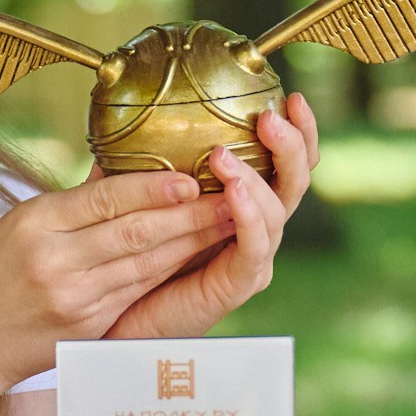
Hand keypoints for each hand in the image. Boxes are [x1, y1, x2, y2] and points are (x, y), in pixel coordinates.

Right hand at [0, 167, 237, 392]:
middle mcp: (54, 259)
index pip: (106, 198)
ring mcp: (72, 297)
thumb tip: (123, 165)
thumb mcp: (19, 223)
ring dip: (191, 243)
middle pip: (135, 231)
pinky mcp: (86, 326)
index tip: (190, 177)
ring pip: (145, 264)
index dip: (154, 187)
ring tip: (227, 222)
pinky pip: (137, 291)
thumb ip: (73, 202)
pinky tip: (194, 257)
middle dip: (189, 214)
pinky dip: (169, 272)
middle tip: (230, 196)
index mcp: (36, 222)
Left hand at [105, 93, 317, 341]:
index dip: (297, 131)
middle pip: (295, 182)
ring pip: (278, 212)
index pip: (283, 162)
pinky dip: (248, 218)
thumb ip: (141, 165)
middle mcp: (257, 227)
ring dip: (257, 177)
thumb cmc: (131, 258)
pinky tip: (233, 192)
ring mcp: (252, 257)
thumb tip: (127, 121)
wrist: (118, 318)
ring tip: (226, 155)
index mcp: (242, 203)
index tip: (291, 97)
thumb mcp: (136, 200)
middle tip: (271, 118)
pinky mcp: (238, 284)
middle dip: (291, 146)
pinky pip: (255, 249)